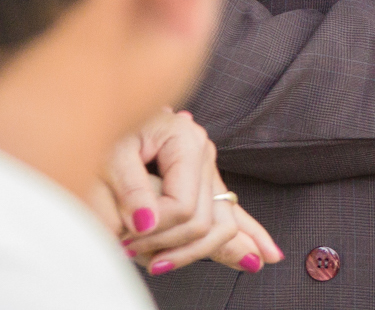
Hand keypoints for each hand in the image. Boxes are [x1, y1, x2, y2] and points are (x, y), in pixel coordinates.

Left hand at [88, 108, 282, 277]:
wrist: (108, 110)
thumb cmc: (108, 130)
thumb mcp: (111, 154)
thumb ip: (130, 188)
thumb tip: (146, 223)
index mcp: (186, 140)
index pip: (183, 207)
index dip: (155, 229)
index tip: (124, 234)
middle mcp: (203, 152)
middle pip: (204, 220)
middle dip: (168, 245)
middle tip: (126, 251)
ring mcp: (207, 167)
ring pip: (220, 224)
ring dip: (191, 251)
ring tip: (156, 264)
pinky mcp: (204, 180)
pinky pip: (228, 214)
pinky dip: (246, 236)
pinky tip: (266, 256)